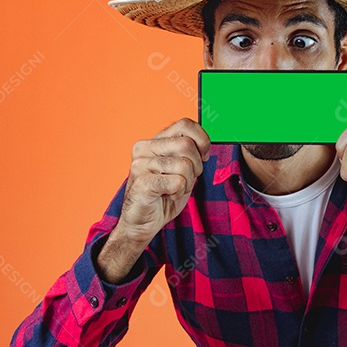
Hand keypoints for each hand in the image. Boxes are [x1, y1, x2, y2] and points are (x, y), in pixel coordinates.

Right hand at [118, 117, 210, 245]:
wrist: (141, 222)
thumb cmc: (163, 195)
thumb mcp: (180, 168)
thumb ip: (189, 152)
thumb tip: (205, 144)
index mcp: (154, 141)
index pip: (185, 124)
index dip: (202, 140)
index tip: (204, 156)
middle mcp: (144, 148)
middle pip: (187, 145)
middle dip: (196, 166)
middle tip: (186, 179)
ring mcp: (141, 165)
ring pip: (185, 165)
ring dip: (187, 182)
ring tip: (173, 189)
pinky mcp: (142, 183)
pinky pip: (177, 182)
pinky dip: (179, 192)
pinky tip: (168, 195)